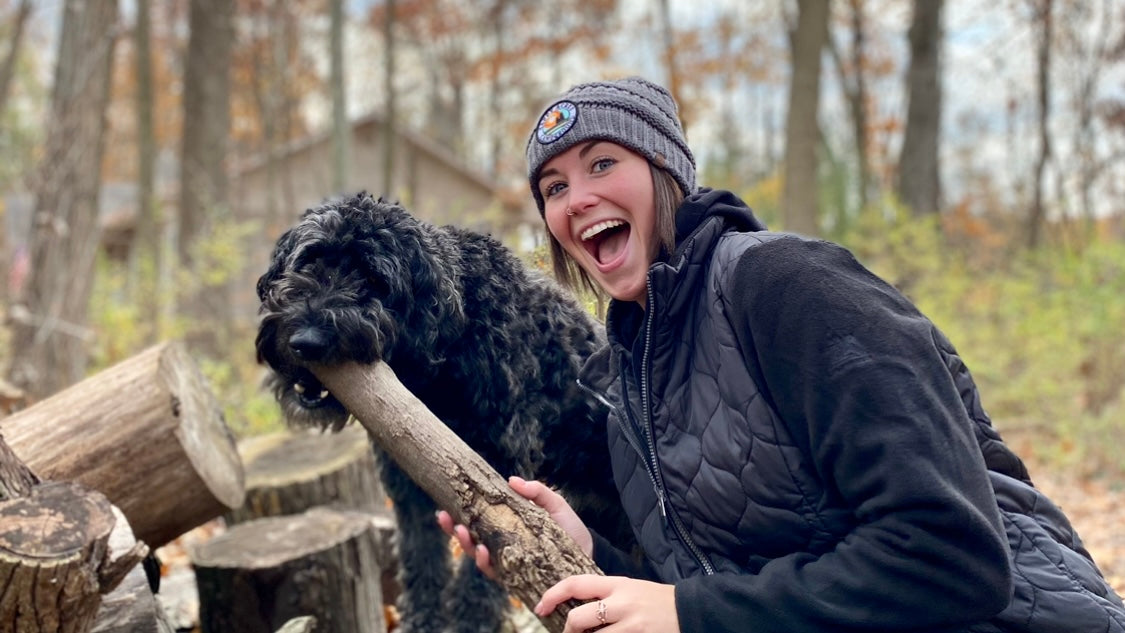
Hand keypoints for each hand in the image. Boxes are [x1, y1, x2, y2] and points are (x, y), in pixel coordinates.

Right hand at [436, 476, 593, 578]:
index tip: (444, 503)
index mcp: (506, 526)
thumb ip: (536, 492)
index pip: (477, 519)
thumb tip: (511, 479)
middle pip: (470, 538)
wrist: (588, 554)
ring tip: (462, 531)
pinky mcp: (515, 577)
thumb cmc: (569, 529)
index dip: (458, 513)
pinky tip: (482, 550)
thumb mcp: (555, 504)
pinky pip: (494, 572)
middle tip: (444, 516)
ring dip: (466, 544)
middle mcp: (502, 545)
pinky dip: (485, 562)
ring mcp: (507, 561)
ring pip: (477, 555)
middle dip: (453, 529)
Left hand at [535, 574, 678, 632]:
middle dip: (568, 631)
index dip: (552, 594)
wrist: (690, 611)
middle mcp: (621, 603)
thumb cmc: (657, 601)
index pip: (575, 584)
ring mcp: (631, 625)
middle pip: (578, 618)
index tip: (540, 607)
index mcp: (617, 584)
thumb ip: (605, 595)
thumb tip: (574, 607)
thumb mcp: (630, 588)